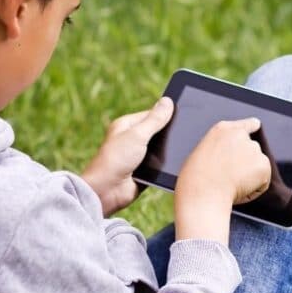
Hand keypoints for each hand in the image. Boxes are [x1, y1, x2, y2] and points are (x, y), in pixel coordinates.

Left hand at [82, 97, 173, 216]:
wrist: (106, 191)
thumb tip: (167, 101)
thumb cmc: (115, 159)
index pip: (151, 114)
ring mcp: (138, 156)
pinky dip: (166, 166)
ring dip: (168, 151)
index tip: (184, 114)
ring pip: (160, 149)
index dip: (166, 114)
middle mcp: (131, 139)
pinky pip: (160, 165)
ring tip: (182, 149)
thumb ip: (154, 120)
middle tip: (185, 133)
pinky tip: (175, 164)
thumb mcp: (137, 135)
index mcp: (127, 126)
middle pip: (157, 132)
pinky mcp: (144, 171)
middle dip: (169, 134)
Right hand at [174, 118, 271, 244]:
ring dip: (249, 177)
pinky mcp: (263, 164)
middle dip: (245, 164)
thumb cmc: (194, 180)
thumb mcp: (202, 155)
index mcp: (222, 130)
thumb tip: (231, 163)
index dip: (251, 126)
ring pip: (257, 167)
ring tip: (229, 186)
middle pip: (251, 150)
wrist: (203, 192)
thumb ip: (220, 151)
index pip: (244, 124)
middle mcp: (240, 135)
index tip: (256, 124)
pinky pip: (262, 182)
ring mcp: (253, 148)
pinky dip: (254, 190)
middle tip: (227, 179)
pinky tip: (238, 190)